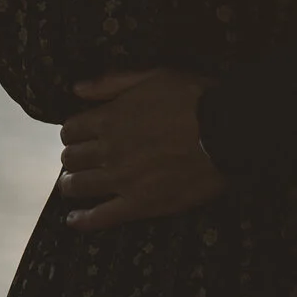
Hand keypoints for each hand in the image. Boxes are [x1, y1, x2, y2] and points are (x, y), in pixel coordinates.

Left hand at [55, 68, 223, 231]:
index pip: (71, 129)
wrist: (225, 132)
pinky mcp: (140, 204)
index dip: (72, 133)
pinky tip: (73, 221)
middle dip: (71, 158)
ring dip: (71, 185)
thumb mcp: (151, 76)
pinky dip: (83, 220)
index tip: (78, 137)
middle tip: (78, 162)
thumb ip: (111, 82)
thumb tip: (76, 88)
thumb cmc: (193, 98)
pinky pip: (102, 217)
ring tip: (72, 186)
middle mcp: (109, 150)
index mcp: (110, 118)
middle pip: (72, 158)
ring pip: (79, 186)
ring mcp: (122, 179)